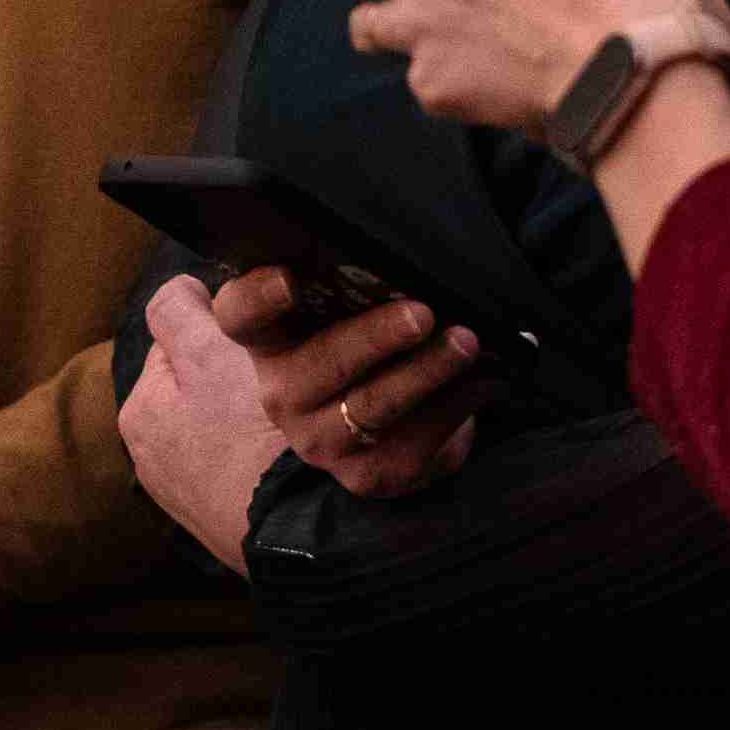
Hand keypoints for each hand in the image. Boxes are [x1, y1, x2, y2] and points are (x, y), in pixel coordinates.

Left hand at [116, 275, 290, 568]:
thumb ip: (178, 310)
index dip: (220, 323)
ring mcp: (190, 491)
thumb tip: (180, 291)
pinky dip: (262, 450)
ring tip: (288, 416)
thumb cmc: (254, 437)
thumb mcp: (208, 351)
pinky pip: (245, 459)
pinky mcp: (228, 516)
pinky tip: (288, 453)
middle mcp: (153, 455)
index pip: (177, 333)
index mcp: (140, 410)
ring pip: (226, 419)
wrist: (304, 532)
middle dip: (233, 369)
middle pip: (201, 377)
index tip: (257, 335)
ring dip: (251, 409)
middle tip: (276, 376)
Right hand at [212, 269, 481, 498]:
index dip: (258, 298)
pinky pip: (414, 442)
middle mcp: (282, 392)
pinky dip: (456, 406)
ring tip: (466, 342)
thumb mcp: (349, 306)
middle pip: (320, 364)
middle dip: (376, 338)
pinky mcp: (365, 476)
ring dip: (426, 372)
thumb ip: (356, 279)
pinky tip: (487, 379)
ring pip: (373, 407)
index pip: (242, 314)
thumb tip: (410, 253)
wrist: (395, 421)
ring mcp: (320, 440)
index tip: (290, 279)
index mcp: (270, 338)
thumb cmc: (370, 339)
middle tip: (422, 313)